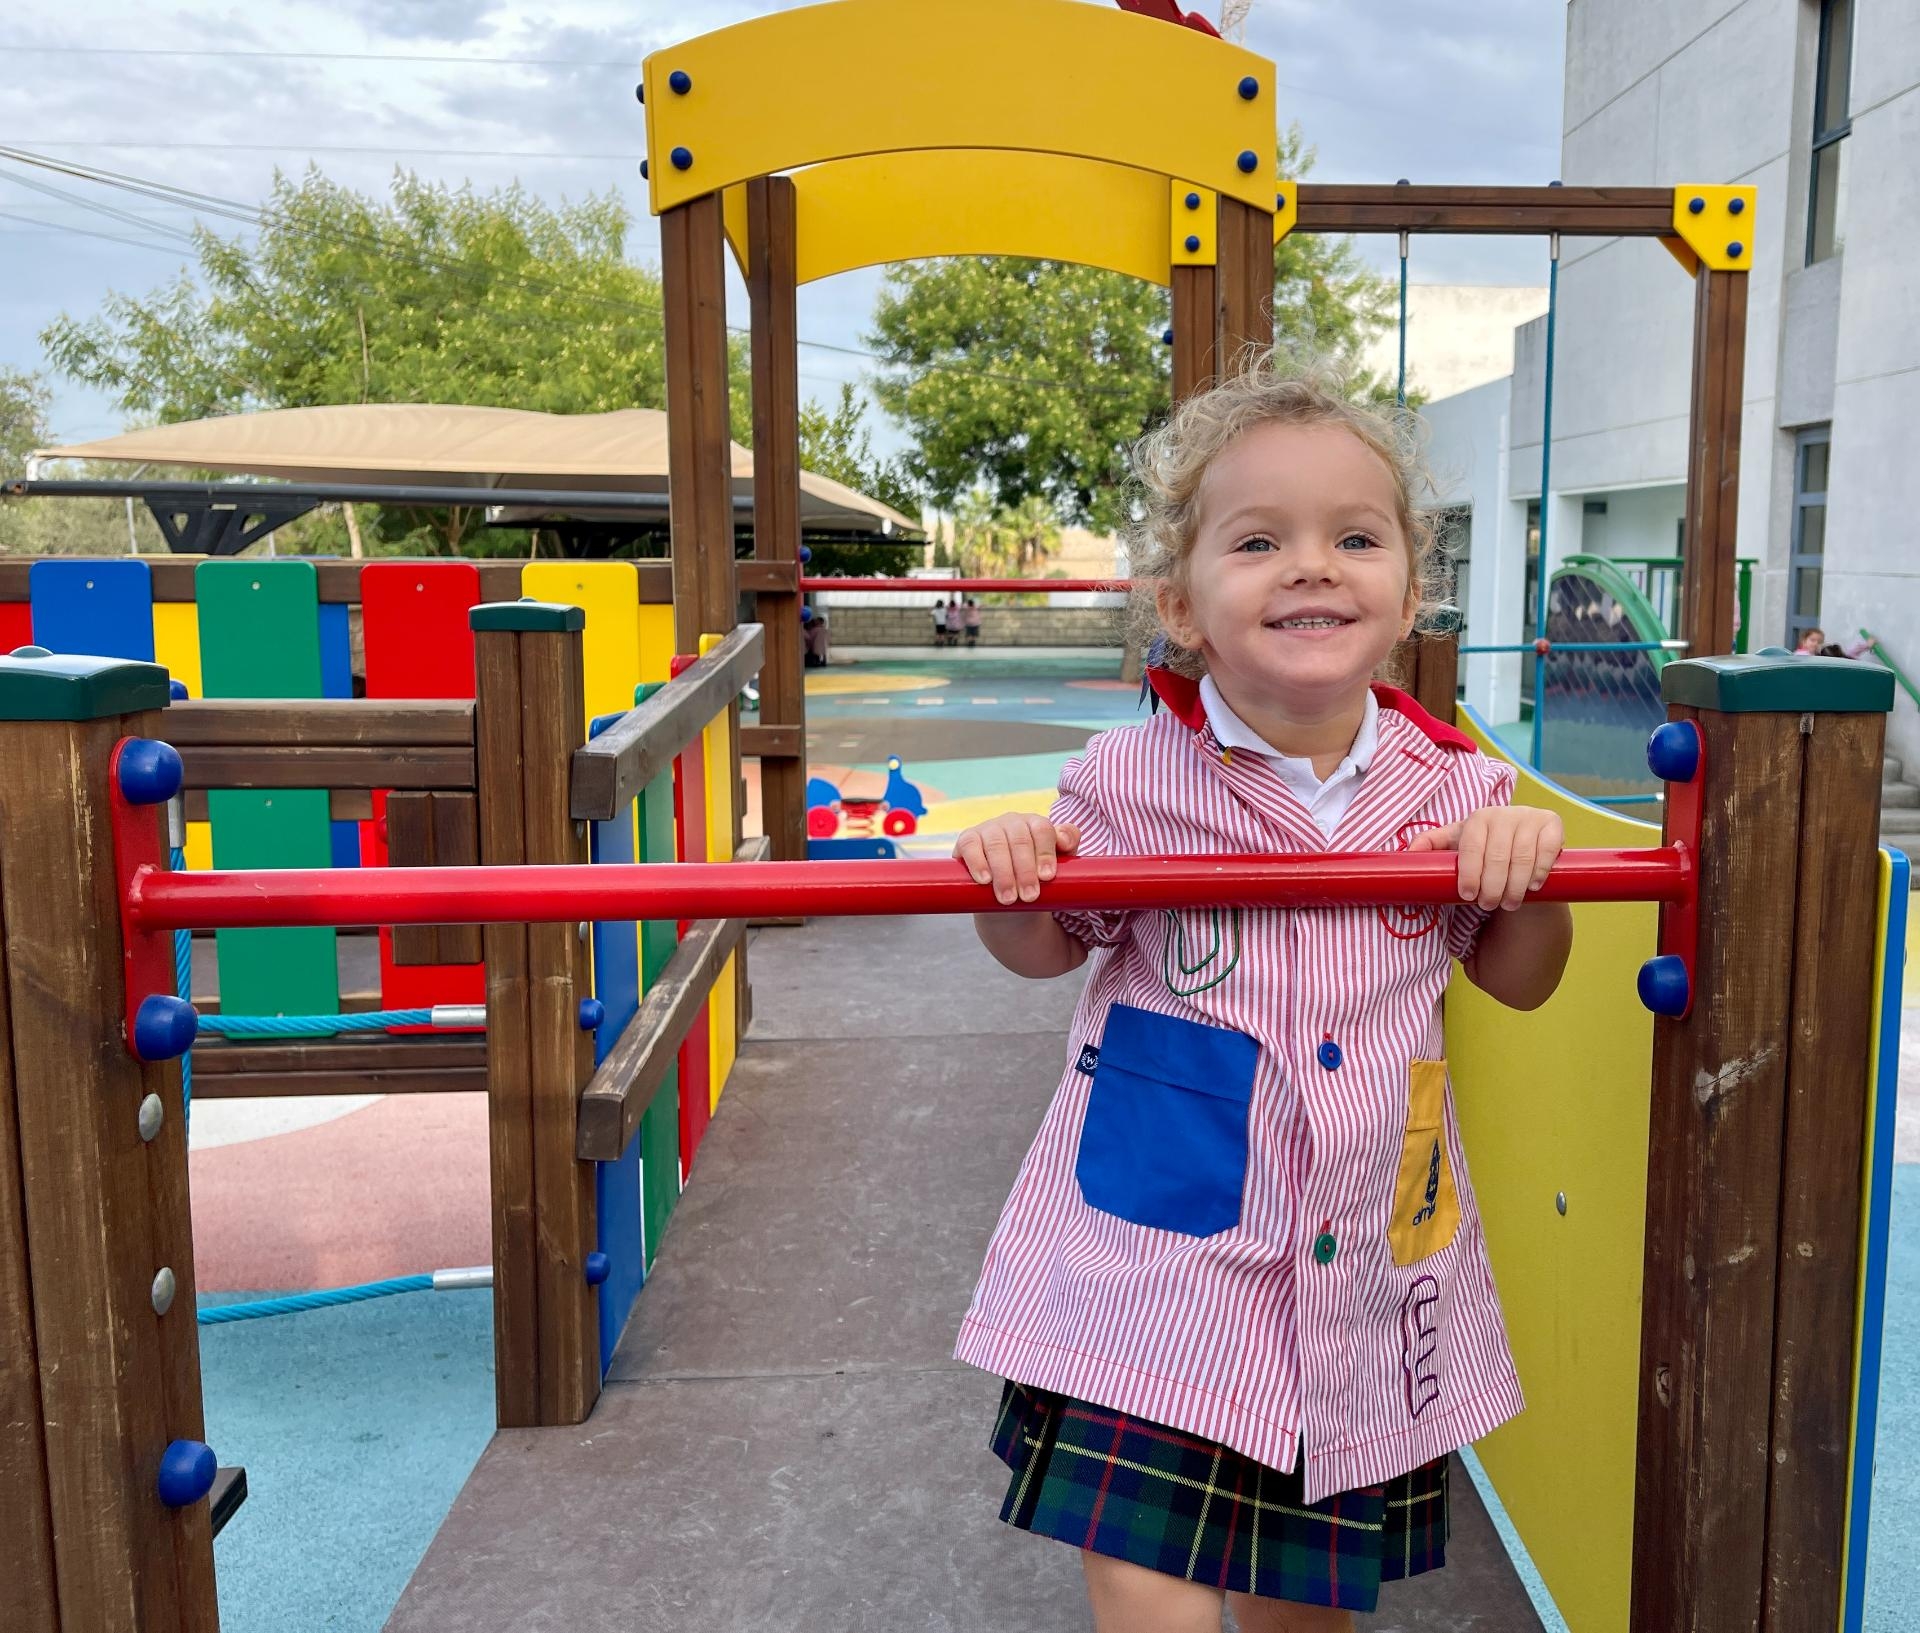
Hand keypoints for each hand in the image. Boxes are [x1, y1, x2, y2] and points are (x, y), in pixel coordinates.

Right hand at [954, 814, 1079, 904]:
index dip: (1045, 852)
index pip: (1042, 830)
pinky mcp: (968, 839)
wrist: (1006, 896)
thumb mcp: (1056, 865)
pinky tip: (984, 880)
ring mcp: (989, 828)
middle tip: (1030, 897)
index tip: (1047, 877)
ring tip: (1009, 898)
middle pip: (1020, 840)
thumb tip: (1064, 840)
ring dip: (1004, 873)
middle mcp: (1012, 822)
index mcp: (1035, 824)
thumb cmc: (1035, 878)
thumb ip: (1068, 847)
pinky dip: (977, 863)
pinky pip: (970, 846)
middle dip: (1025, 871)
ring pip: (997, 845)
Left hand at [1410, 807, 1563, 910]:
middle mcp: (1503, 813)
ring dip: (1515, 886)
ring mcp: (1529, 817)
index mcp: (1477, 818)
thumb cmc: (1483, 848)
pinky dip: (1539, 871)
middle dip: (1492, 886)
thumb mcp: (1456, 846)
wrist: (1522, 846)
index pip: (1470, 846)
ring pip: (1523, 857)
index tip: (1467, 895)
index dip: (1469, 873)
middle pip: (1497, 856)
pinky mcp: (1552, 824)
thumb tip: (1406, 854)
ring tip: (1509, 903)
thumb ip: (1430, 846)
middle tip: (1488, 905)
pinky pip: (1548, 850)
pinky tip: (1533, 886)